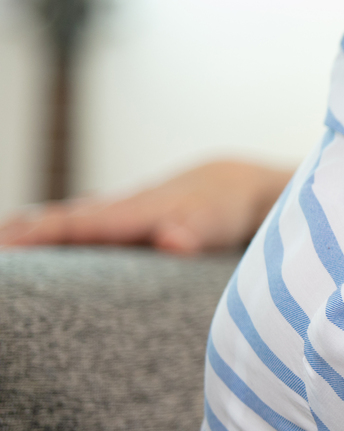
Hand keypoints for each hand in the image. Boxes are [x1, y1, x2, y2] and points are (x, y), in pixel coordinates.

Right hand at [0, 159, 291, 252]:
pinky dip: (49, 230)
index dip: (39, 236)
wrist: (234, 185)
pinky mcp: (120, 221)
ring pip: (64, 220)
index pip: (76, 226)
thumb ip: (192, 232)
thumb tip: (172, 239)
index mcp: (132, 213)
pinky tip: (31, 238)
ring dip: (28, 231)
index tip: (4, 245)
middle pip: (58, 220)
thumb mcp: (213, 223)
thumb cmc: (222, 208)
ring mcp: (115, 213)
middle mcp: (115, 210)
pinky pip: (76, 225)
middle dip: (20, 232)